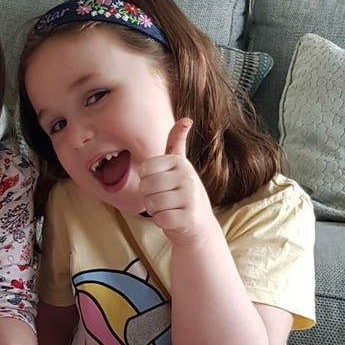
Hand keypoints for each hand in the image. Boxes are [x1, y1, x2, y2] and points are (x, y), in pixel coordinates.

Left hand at [138, 118, 213, 244]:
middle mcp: (188, 177)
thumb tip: (186, 118)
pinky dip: (162, 222)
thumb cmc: (182, 193)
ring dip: (155, 210)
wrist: (199, 225)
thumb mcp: (180, 166)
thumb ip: (176, 143)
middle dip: (149, 197)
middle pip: (145, 187)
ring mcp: (190, 197)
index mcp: (180, 162)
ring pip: (151, 204)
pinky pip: (160, 219)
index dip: (146, 181)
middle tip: (164, 199)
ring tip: (169, 208)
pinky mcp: (189, 218)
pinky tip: (173, 219)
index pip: (144, 169)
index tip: (160, 184)